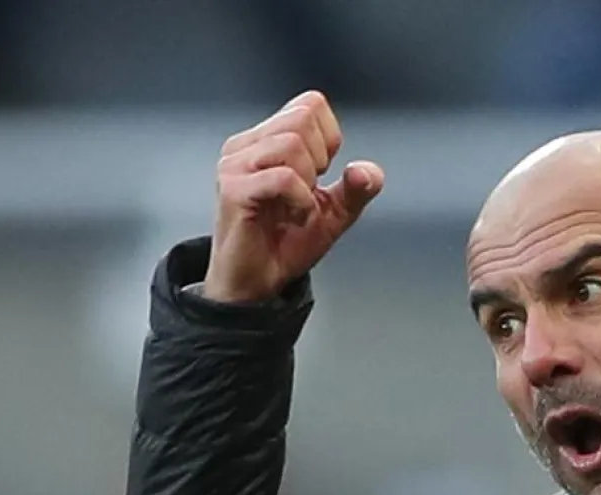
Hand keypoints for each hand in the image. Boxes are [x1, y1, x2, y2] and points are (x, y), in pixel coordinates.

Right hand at [204, 90, 383, 303]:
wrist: (257, 284)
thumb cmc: (285, 244)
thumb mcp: (334, 214)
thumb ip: (357, 190)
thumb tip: (367, 170)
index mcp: (267, 141)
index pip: (310, 104)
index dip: (329, 138)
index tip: (319, 175)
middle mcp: (247, 145)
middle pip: (302, 119)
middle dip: (320, 159)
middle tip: (305, 193)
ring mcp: (236, 164)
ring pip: (292, 144)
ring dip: (309, 182)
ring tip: (295, 207)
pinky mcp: (233, 188)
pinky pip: (283, 177)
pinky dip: (300, 200)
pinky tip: (292, 217)